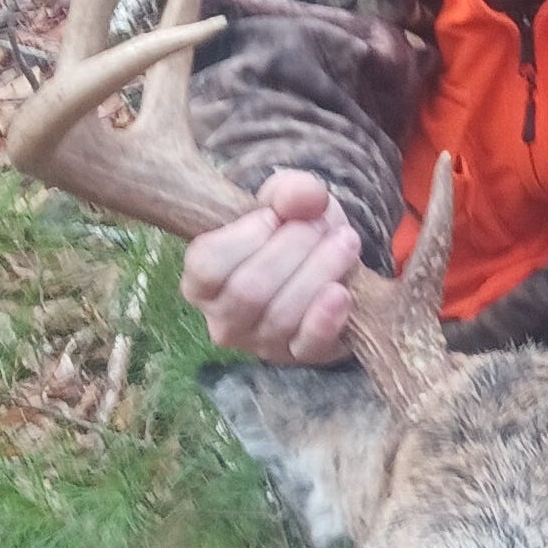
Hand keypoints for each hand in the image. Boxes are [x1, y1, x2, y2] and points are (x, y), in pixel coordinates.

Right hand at [183, 170, 364, 365]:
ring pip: (280, 315)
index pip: (206, 265)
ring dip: (319, 273)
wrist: (331, 267)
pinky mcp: (299, 356)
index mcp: (202, 281)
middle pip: (248, 290)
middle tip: (322, 226)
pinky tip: (342, 292)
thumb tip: (302, 197)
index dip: (243, 236)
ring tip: (345, 243)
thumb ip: (290, 191)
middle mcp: (223, 319)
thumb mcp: (288, 202)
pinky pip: (307, 345)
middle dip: (292, 249)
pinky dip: (326, 317)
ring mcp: (260, 343)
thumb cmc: (293, 234)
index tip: (274, 215)